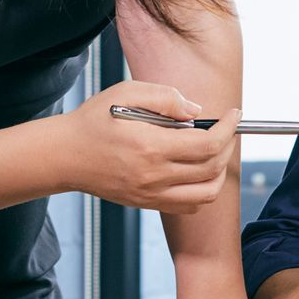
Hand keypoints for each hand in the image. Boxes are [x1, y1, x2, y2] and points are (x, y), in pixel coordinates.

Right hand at [64, 81, 241, 214]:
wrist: (65, 155)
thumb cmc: (94, 120)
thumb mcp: (126, 92)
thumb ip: (165, 97)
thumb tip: (196, 112)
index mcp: (150, 146)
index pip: (207, 144)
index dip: (228, 128)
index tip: (234, 115)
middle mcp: (153, 175)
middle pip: (212, 169)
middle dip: (228, 146)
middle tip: (226, 129)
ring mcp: (150, 194)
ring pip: (206, 194)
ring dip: (220, 172)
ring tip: (215, 152)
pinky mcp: (147, 203)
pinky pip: (188, 206)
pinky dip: (203, 191)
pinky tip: (197, 171)